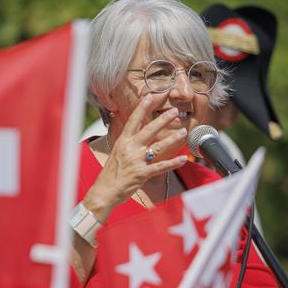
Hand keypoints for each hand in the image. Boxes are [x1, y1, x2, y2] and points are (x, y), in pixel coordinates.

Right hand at [83, 95, 187, 219]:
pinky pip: (161, 167)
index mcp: (122, 142)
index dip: (142, 108)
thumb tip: (136, 134)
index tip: (150, 96)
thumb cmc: (110, 174)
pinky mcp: (142, 174)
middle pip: (148, 130)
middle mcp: (130, 149)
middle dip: (162, 119)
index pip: (133, 120)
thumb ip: (128, 143)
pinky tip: (183, 158)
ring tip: (183, 131)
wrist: (104, 191)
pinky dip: (173, 163)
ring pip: (158, 147)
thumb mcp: (116, 153)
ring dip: (172, 139)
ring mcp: (136, 161)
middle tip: (174, 111)